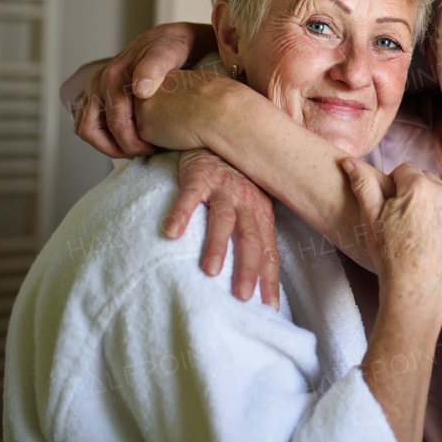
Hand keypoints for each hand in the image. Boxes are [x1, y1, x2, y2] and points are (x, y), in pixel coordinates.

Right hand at [72, 22, 215, 156]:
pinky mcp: (96, 92)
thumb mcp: (169, 54)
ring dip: (105, 144)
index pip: (114, 124)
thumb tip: (139, 90)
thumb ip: (155, 68)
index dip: (132, 143)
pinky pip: (89, 121)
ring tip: (134, 149)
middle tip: (142, 152)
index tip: (152, 149)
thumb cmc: (171, 48)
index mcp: (113, 77)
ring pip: (85, 127)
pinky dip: (103, 134)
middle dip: (115, 148)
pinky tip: (128, 138)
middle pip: (90, 130)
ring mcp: (94, 87)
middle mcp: (98, 82)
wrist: (166, 38)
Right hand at [165, 149, 280, 307]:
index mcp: (262, 213)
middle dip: (249, 269)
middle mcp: (247, 201)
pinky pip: (190, 195)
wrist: (218, 134)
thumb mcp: (251, 206)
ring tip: (210, 271)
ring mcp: (224, 187)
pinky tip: (172, 232)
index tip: (269, 307)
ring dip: (218, 246)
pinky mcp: (199, 175)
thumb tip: (255, 279)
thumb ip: (253, 237)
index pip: (269, 251)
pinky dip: (182, 213)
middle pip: (251, 239)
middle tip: (242, 297)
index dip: (270, 278)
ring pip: (224, 219)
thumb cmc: (233, 180)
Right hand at [345, 160, 441, 311]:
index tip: (394, 209)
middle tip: (408, 221)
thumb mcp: (371, 219)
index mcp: (417, 186)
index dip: (396, 188)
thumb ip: (363, 184)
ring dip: (438, 202)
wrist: (416, 292)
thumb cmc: (389, 256)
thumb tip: (348, 160)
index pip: (405, 170)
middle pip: (427, 179)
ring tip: (426, 229)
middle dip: (417, 193)